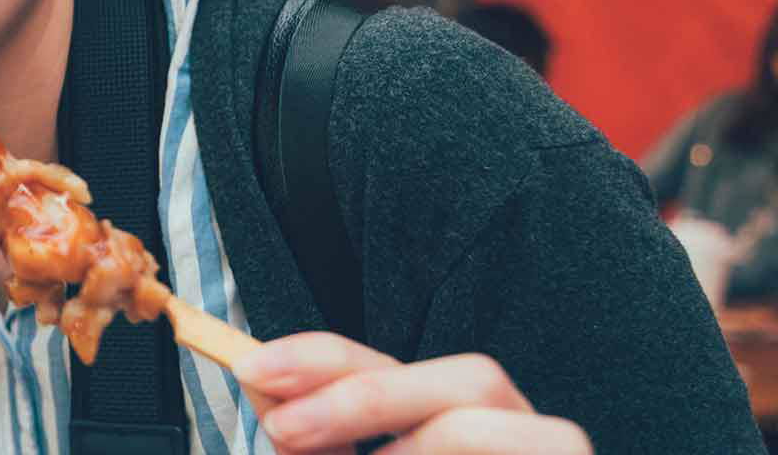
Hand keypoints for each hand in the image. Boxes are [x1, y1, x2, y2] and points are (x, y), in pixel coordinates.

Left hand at [235, 331, 591, 453]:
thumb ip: (309, 437)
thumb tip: (262, 380)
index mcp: (453, 423)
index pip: (395, 367)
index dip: (325, 358)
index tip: (250, 367)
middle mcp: (517, 434)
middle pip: (471, 377)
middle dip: (366, 394)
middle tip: (282, 429)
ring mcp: (553, 454)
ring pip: (493, 415)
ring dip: (417, 440)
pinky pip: (539, 450)